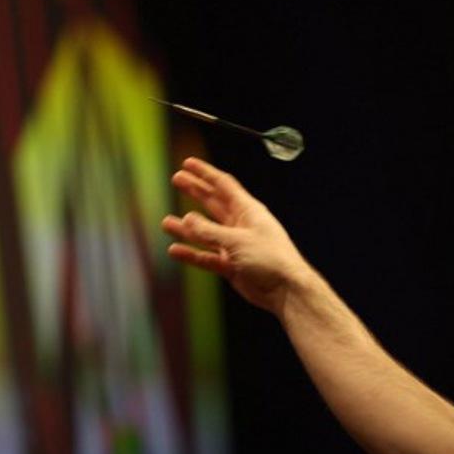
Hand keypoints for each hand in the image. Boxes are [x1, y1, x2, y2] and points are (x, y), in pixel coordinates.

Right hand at [162, 156, 310, 314]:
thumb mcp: (237, 240)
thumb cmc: (271, 259)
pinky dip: (191, 254)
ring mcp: (236, 245)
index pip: (224, 185)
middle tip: (177, 179)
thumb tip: (186, 219)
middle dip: (196, 191)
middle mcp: (241, 225)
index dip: (206, 173)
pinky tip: (175, 250)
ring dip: (187, 228)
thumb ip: (210, 231)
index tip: (188, 163)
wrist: (285, 290)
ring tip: (167, 222)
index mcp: (249, 211)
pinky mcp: (232, 265)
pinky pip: (207, 257)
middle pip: (214, 203)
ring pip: (206, 233)